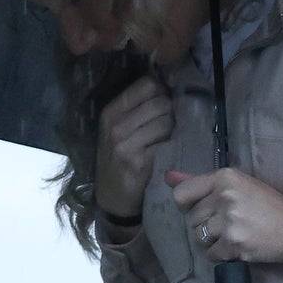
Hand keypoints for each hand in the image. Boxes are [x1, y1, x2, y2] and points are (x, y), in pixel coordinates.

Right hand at [94, 77, 173, 219]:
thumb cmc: (119, 159)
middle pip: (161, 101)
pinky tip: (164, 154)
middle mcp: (116, 125)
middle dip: (169, 113)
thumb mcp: (118, 129)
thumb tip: (168, 86)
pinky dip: (170, 147)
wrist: (112, 197)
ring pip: (166, 122)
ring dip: (172, 131)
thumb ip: (137, 108)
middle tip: (166, 127)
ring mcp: (125, 144)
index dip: (162, 92)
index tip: (163, 105)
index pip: (148, 84)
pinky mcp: (138, 162)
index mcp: (111, 111)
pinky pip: (166, 143)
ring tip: (164, 141)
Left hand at [167, 167, 282, 264]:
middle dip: (205, 224)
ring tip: (232, 234)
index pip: (182, 194)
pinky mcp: (234, 244)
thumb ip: (199, 182)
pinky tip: (237, 247)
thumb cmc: (266, 205)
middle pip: (191, 218)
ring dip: (212, 241)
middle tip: (228, 223)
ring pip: (198, 237)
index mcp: (224, 177)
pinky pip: (211, 254)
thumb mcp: (236, 184)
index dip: (187, 205)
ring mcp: (229, 222)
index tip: (201, 209)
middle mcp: (224, 196)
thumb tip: (168, 177)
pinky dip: (221, 255)